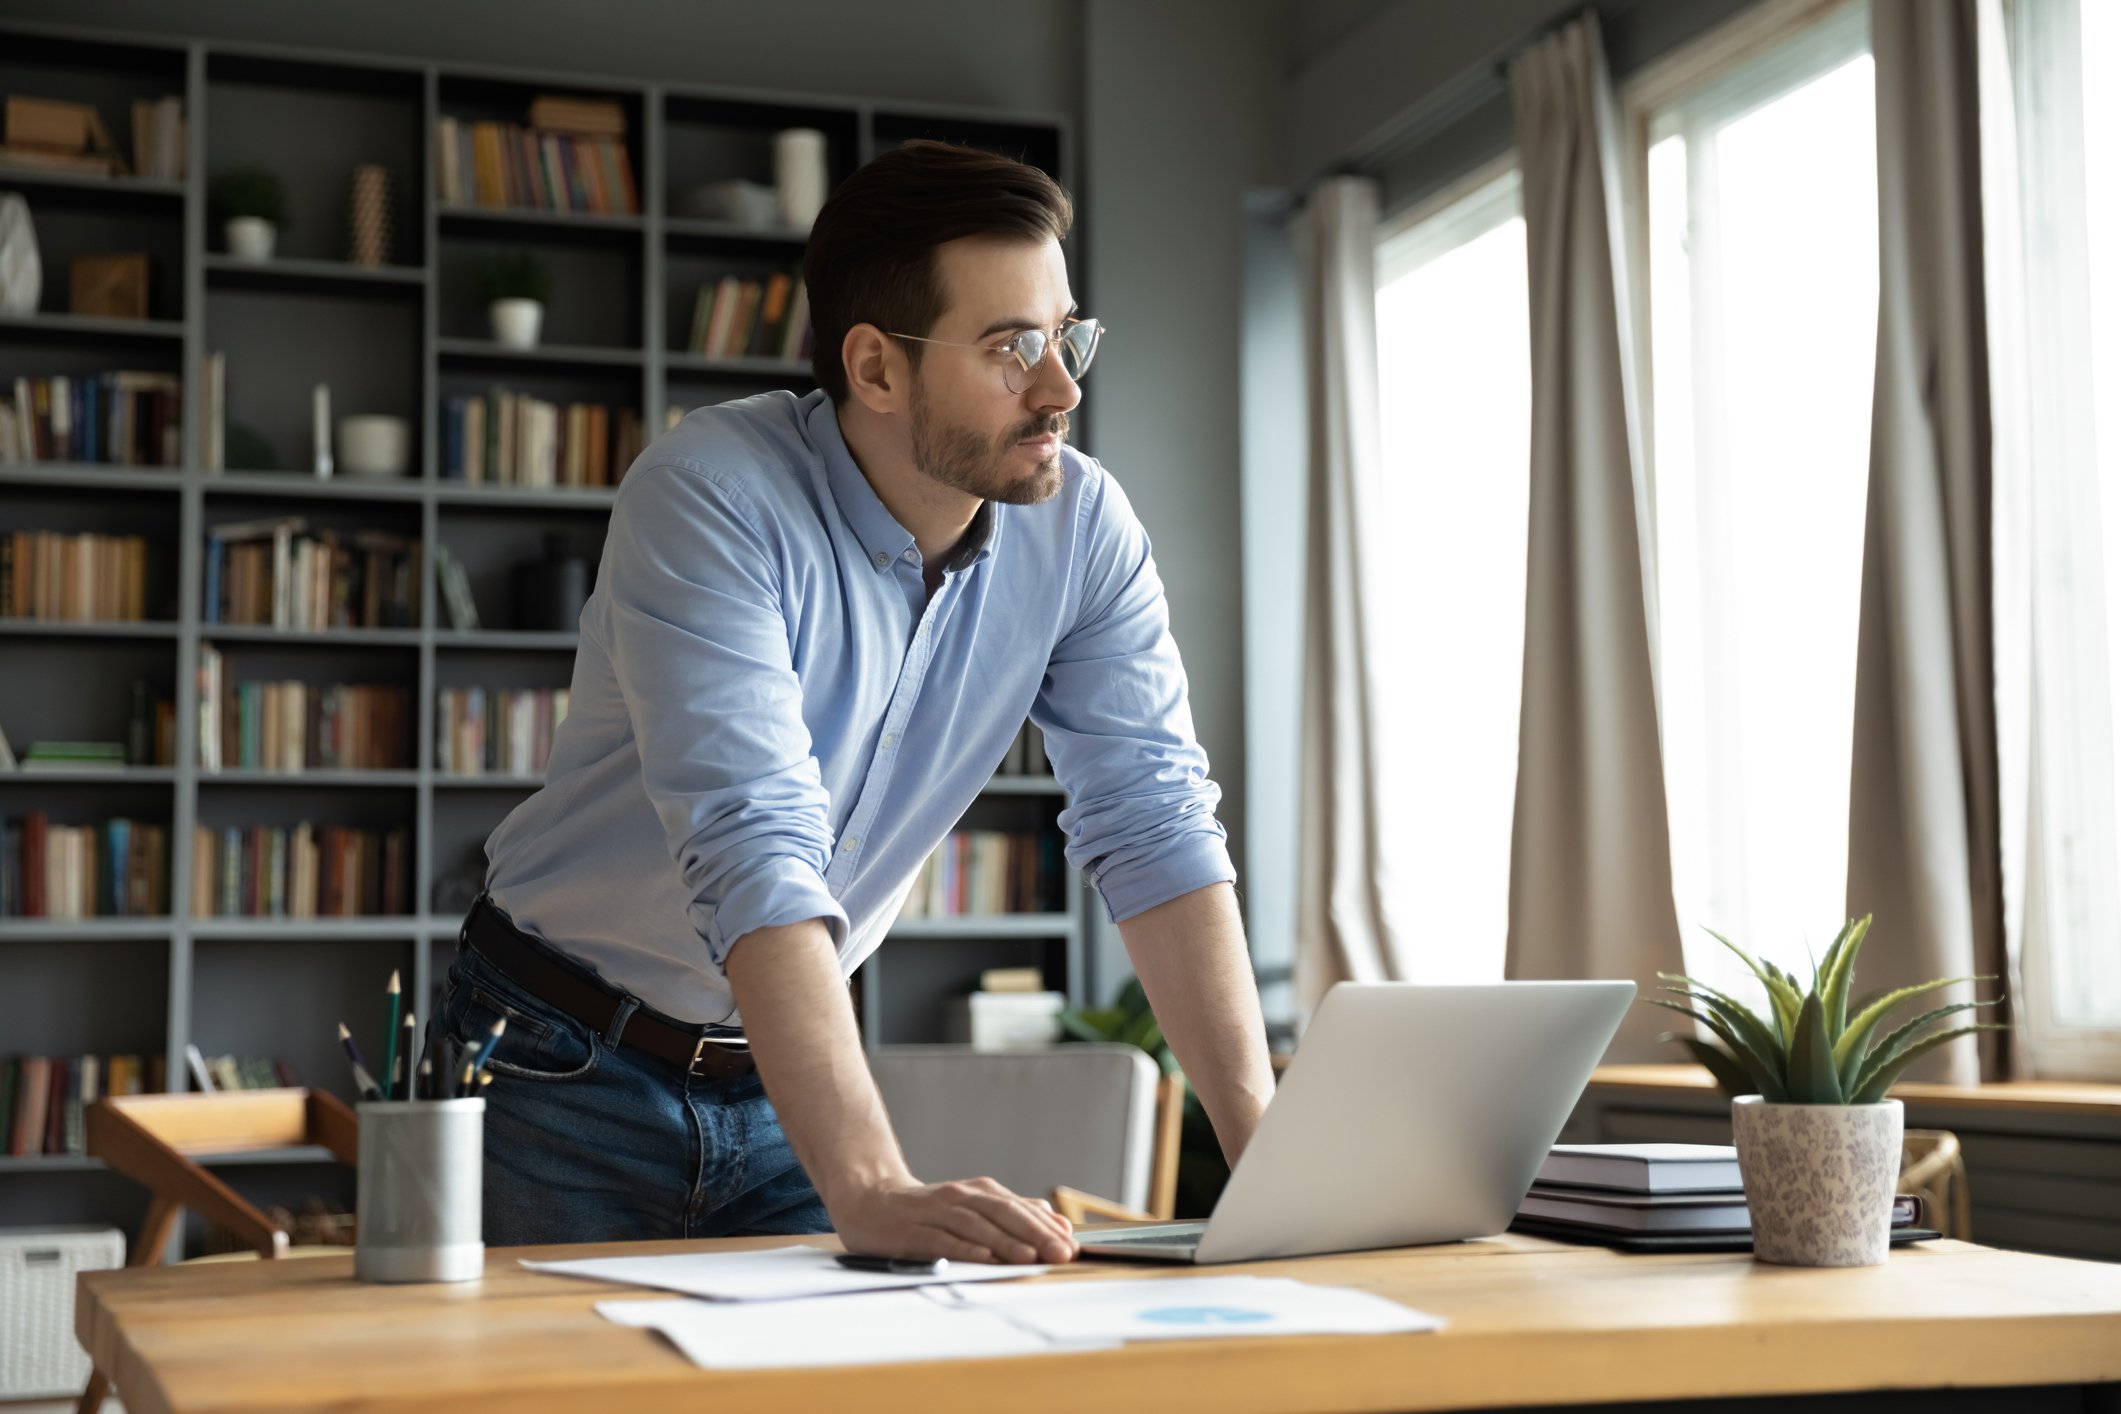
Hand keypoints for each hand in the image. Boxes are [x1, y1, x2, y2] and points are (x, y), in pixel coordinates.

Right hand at [831, 1176, 1078, 1264]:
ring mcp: (935, 1212)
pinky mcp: (912, 1230)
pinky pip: (941, 1239)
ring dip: (1004, 1241)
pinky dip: (963, 1248)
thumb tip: (1055, 1220)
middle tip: (1061, 1253)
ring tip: (1029, 1257)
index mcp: (979, 1193)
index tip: (1072, 1246)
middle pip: (1003, 1213)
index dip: (1047, 1226)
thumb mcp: (973, 1207)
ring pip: (975, 1225)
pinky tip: (982, 1258)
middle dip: (1034, 1233)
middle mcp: (960, 1197)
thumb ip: (1012, 1212)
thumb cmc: (927, 1211)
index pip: (1019, 1208)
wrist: (869, 1201)